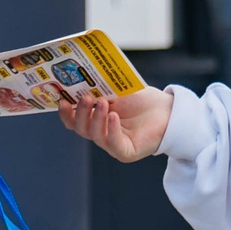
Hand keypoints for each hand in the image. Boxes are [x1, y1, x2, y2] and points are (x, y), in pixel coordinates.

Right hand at [58, 89, 172, 162]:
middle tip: (85, 98)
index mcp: (96, 120)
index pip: (74, 121)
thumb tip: (78, 77)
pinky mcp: (128, 152)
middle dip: (80, 113)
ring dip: (96, 119)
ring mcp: (114, 144)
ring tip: (102, 103)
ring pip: (96, 136)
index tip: (61, 99)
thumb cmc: (142, 100)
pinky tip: (114, 116)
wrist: (169, 109)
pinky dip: (111, 130)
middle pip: (81, 129)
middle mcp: (102, 134)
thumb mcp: (116, 91)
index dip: (66, 113)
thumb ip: (99, 88)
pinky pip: (114, 144)